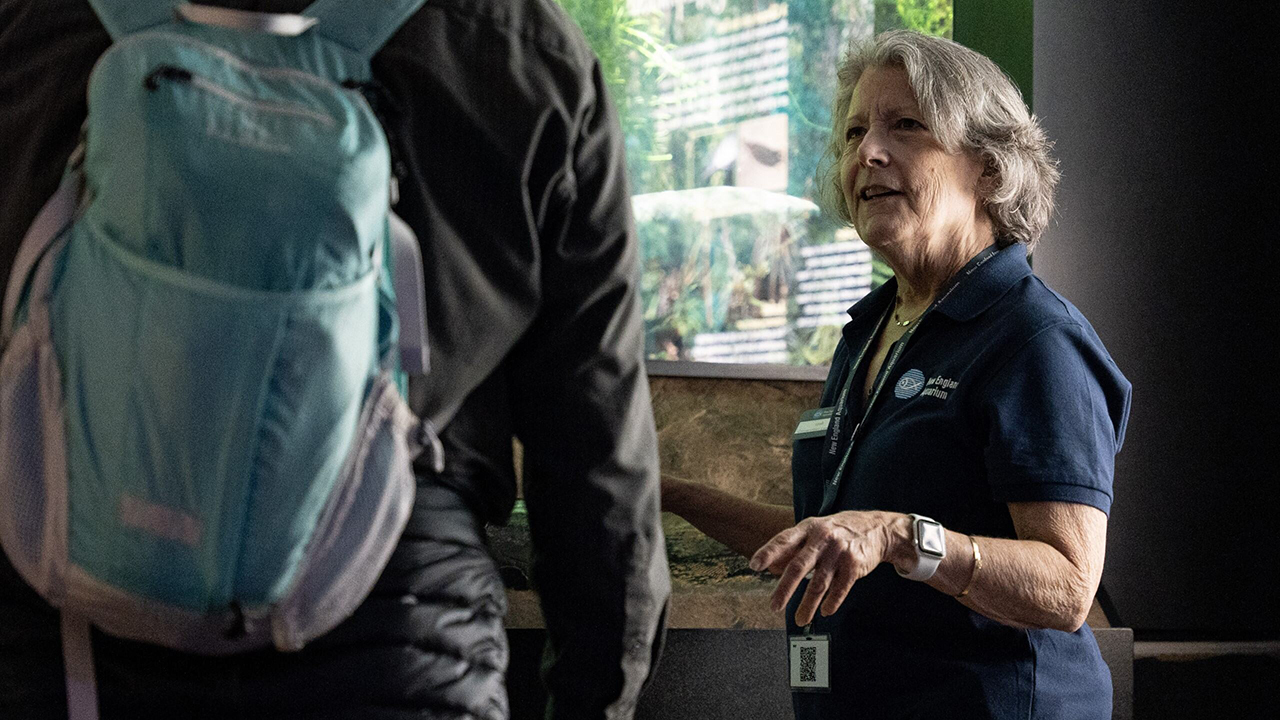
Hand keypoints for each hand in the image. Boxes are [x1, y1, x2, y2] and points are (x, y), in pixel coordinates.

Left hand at [748, 511, 899, 625]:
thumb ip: (793, 547)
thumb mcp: (814, 531)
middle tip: (774, 607)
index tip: (755, 566)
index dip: (768, 553)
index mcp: (808, 528)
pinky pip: (840, 589)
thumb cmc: (837, 531)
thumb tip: (770, 567)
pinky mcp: (854, 565)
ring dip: (807, 605)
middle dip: (785, 589)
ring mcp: (839, 552)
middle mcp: (822, 538)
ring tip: (799, 619)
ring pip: (819, 584)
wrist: (877, 529)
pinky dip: (831, 603)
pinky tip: (825, 611)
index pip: (784, 540)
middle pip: (799, 566)